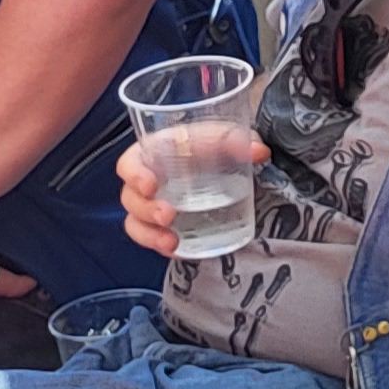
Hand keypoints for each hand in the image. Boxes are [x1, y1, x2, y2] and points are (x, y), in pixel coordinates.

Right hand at [116, 130, 266, 254]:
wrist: (226, 161)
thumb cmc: (215, 144)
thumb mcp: (226, 136)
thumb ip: (238, 140)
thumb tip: (259, 151)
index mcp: (153, 154)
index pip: (129, 164)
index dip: (134, 175)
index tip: (150, 185)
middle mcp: (148, 182)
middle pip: (131, 199)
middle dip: (145, 210)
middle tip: (168, 215)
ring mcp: (154, 206)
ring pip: (137, 224)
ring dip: (150, 235)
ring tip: (171, 242)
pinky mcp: (166, 226)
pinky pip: (155, 240)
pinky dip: (164, 248)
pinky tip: (180, 252)